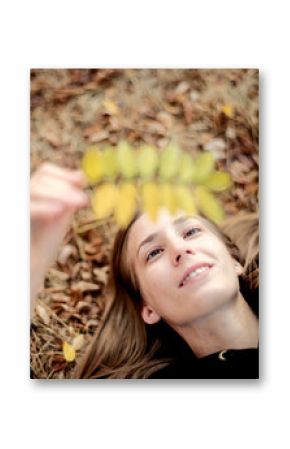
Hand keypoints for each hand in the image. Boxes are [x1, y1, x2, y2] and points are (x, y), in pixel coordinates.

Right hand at [30, 162, 88, 314]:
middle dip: (66, 187)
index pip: (46, 171)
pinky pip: (27, 208)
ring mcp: (17, 206)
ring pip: (35, 188)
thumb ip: (69, 196)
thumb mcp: (62, 214)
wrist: (31, 263)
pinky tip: (59, 212)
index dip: (65, 174)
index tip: (82, 182)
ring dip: (59, 195)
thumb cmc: (45, 239)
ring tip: (77, 204)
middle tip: (84, 201)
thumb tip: (81, 175)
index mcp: (35, 190)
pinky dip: (43, 208)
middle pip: (42, 178)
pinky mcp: (15, 219)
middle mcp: (24, 194)